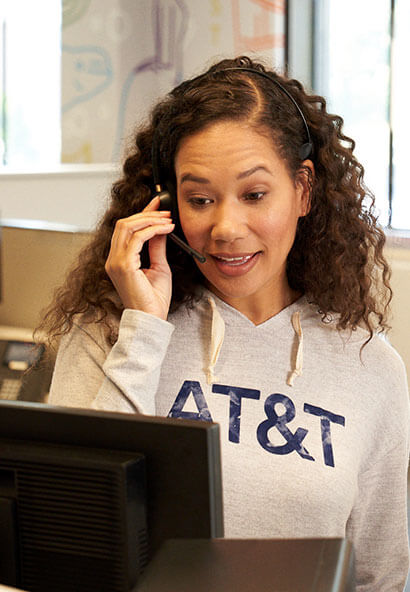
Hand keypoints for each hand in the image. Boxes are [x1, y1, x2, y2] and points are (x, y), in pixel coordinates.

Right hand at [105, 196, 174, 319]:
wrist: (152, 319)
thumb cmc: (154, 300)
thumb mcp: (159, 267)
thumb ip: (156, 247)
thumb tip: (160, 229)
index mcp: (119, 260)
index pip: (126, 229)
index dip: (142, 213)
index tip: (158, 204)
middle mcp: (113, 259)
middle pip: (124, 224)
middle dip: (146, 213)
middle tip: (166, 211)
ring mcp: (115, 262)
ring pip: (127, 227)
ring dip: (150, 219)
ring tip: (168, 219)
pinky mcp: (123, 266)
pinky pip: (136, 238)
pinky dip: (152, 230)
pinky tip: (166, 229)